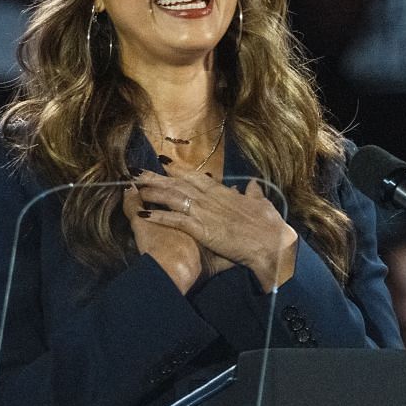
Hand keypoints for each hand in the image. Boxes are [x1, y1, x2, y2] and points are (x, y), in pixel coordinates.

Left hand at [132, 171, 296, 290]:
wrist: (271, 243)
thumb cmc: (268, 226)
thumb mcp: (260, 204)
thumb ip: (252, 193)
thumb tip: (250, 185)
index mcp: (223, 192)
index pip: (195, 176)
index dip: (177, 169)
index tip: (163, 162)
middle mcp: (210, 198)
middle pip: (178, 183)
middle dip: (157, 177)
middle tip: (137, 171)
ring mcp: (205, 212)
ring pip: (173, 197)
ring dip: (153, 192)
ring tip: (135, 187)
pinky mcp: (202, 229)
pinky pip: (175, 220)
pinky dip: (158, 216)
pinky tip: (143, 213)